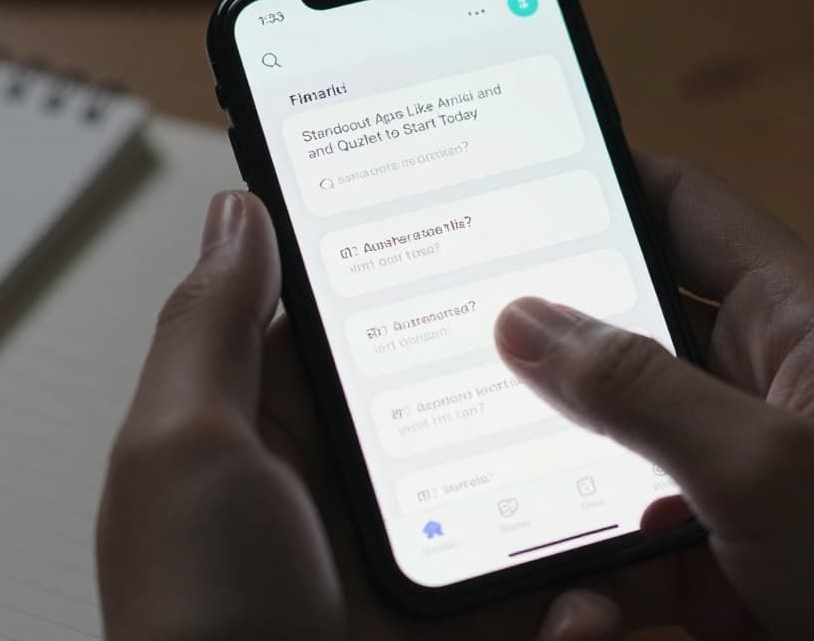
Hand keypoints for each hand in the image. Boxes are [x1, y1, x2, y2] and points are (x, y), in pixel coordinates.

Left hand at [95, 191, 742, 640]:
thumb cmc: (193, 619)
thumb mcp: (183, 450)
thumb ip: (211, 327)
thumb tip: (239, 213)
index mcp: (279, 424)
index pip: (363, 319)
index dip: (425, 265)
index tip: (498, 220)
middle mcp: (353, 479)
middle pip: (464, 393)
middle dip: (533, 372)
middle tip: (605, 339)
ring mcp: (417, 550)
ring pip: (523, 484)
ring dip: (576, 479)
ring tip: (631, 463)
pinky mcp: (466, 619)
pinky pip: (547, 589)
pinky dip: (578, 596)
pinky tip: (589, 599)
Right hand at [494, 155, 813, 640]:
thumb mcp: (766, 467)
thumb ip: (639, 389)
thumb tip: (526, 319)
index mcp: (795, 319)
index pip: (684, 208)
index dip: (600, 182)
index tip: (502, 188)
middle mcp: (761, 382)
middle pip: (630, 332)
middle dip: (549, 352)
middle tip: (455, 352)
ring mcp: (740, 473)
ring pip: (614, 448)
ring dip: (562, 482)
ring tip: (495, 498)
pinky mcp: (725, 554)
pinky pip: (630, 541)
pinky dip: (593, 574)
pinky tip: (575, 612)